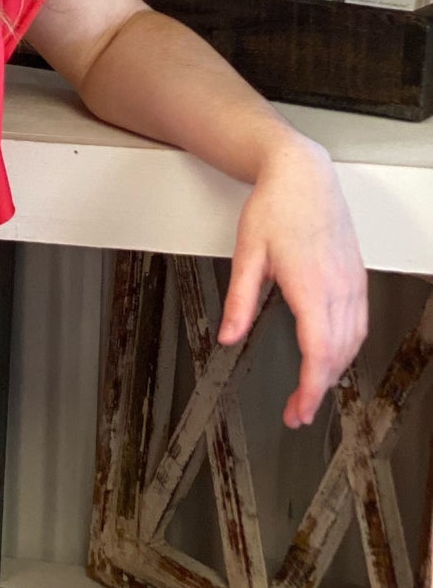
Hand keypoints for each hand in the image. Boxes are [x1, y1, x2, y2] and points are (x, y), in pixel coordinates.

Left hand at [218, 134, 367, 427]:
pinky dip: (347, 347)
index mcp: (311, 285)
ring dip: (335, 371)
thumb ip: (239, 300)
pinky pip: (359, 322)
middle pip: (338, 353)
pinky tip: (333, 356)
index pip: (318, 351)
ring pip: (353, 340)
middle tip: (297, 412)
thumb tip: (228, 337)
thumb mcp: (246, 254)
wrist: (304, 175)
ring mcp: (352, 281)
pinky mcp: (356, 276)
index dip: (310, 387)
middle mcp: (338, 287)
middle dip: (319, 388)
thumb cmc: (275, 208)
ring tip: (312, 391)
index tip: (298, 409)